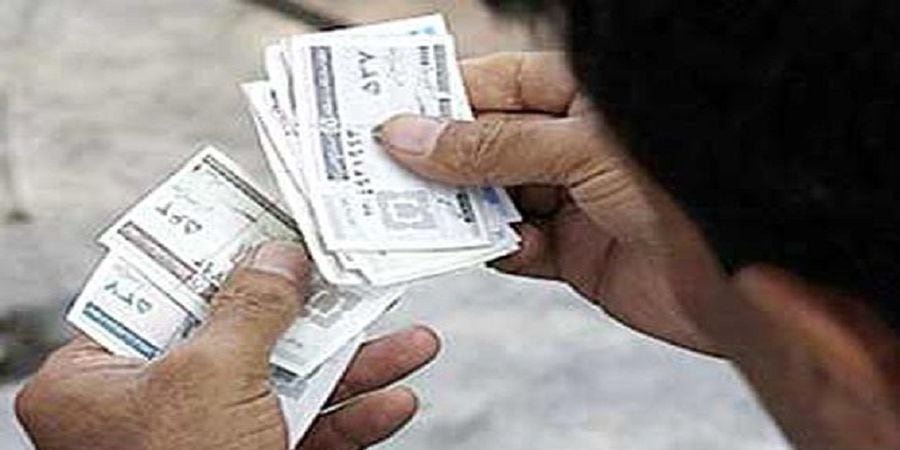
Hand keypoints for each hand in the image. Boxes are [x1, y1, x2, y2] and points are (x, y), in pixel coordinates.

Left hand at [16, 242, 439, 449]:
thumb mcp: (212, 377)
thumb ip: (250, 306)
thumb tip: (277, 254)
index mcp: (99, 380)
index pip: (163, 294)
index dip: (222, 257)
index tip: (272, 228)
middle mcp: (148, 409)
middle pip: (241, 336)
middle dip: (315, 315)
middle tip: (354, 279)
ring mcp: (204, 443)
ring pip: (286, 386)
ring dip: (357, 367)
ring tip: (414, 342)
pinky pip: (306, 434)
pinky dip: (352, 419)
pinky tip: (395, 402)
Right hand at [377, 53, 724, 353]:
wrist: (742, 282)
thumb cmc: (679, 187)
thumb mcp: (577, 151)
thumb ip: (491, 148)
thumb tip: (411, 138)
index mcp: (579, 99)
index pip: (496, 86)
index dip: (442, 98)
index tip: (387, 112)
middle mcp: (571, 146)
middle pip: (486, 146)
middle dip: (439, 159)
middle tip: (382, 169)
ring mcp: (572, 200)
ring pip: (492, 199)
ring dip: (459, 209)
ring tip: (418, 213)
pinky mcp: (575, 254)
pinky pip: (515, 247)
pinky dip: (496, 249)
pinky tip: (491, 246)